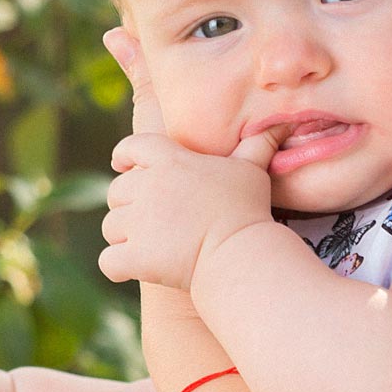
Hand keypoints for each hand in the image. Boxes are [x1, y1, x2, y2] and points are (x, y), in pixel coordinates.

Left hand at [97, 27, 285, 291]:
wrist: (241, 253)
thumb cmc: (248, 210)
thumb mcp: (252, 170)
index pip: (130, 147)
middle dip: (128, 205)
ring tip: (151, 246)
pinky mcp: (134, 256)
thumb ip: (257, 144)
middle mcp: (145, 186)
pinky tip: (133, 269)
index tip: (124, 165)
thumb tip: (282, 122)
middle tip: (152, 219)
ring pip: (111, 227)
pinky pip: (109, 261)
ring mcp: (136, 222)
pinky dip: (118, 267)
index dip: (124, 156)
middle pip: (116, 191)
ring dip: (125, 237)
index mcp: (168, 160)